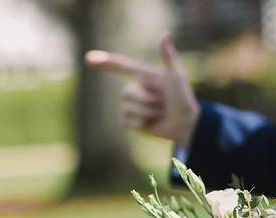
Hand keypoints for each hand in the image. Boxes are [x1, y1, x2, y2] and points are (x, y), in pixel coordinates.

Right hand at [85, 34, 200, 147]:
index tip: (89, 59)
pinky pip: (124, 121)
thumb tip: (164, 33)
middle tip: (164, 104)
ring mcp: (133, 105)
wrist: (187, 126)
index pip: (121, 66)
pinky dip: (139, 124)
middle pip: (126, 91)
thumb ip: (169, 56)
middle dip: (147, 100)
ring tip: (160, 113)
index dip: (105, 61)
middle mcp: (136, 88)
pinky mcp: (131, 121)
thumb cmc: (184, 100)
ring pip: (126, 107)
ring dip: (146, 112)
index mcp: (144, 75)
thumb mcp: (177, 77)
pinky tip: (150, 124)